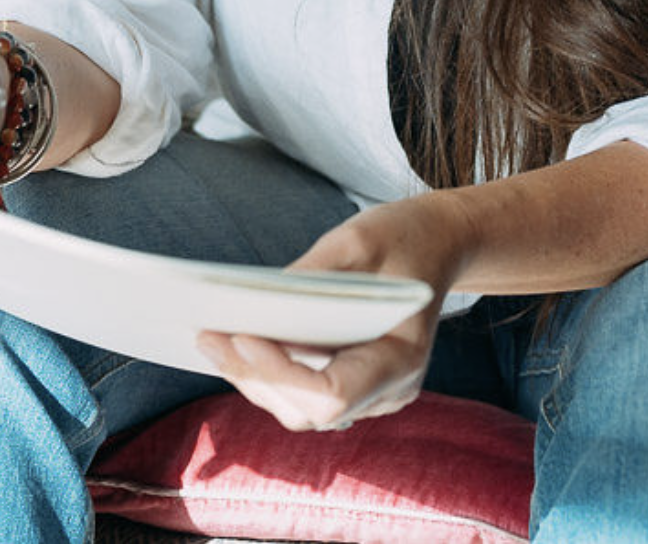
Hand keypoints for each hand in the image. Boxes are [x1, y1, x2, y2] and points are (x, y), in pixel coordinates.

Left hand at [196, 193, 469, 431]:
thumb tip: (250, 303)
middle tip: (207, 335)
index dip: (281, 372)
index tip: (242, 335)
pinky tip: (238, 344)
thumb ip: (310, 278)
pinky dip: (270, 375)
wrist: (440, 243)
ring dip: (253, 380)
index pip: (332, 393)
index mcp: (402, 357)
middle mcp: (391, 390)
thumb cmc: (405, 236)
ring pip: (302, 411)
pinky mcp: (356, 386)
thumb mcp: (359, 240)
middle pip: (309, 410)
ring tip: (210, 339)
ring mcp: (374, 395)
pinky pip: (306, 396)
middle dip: (253, 377)